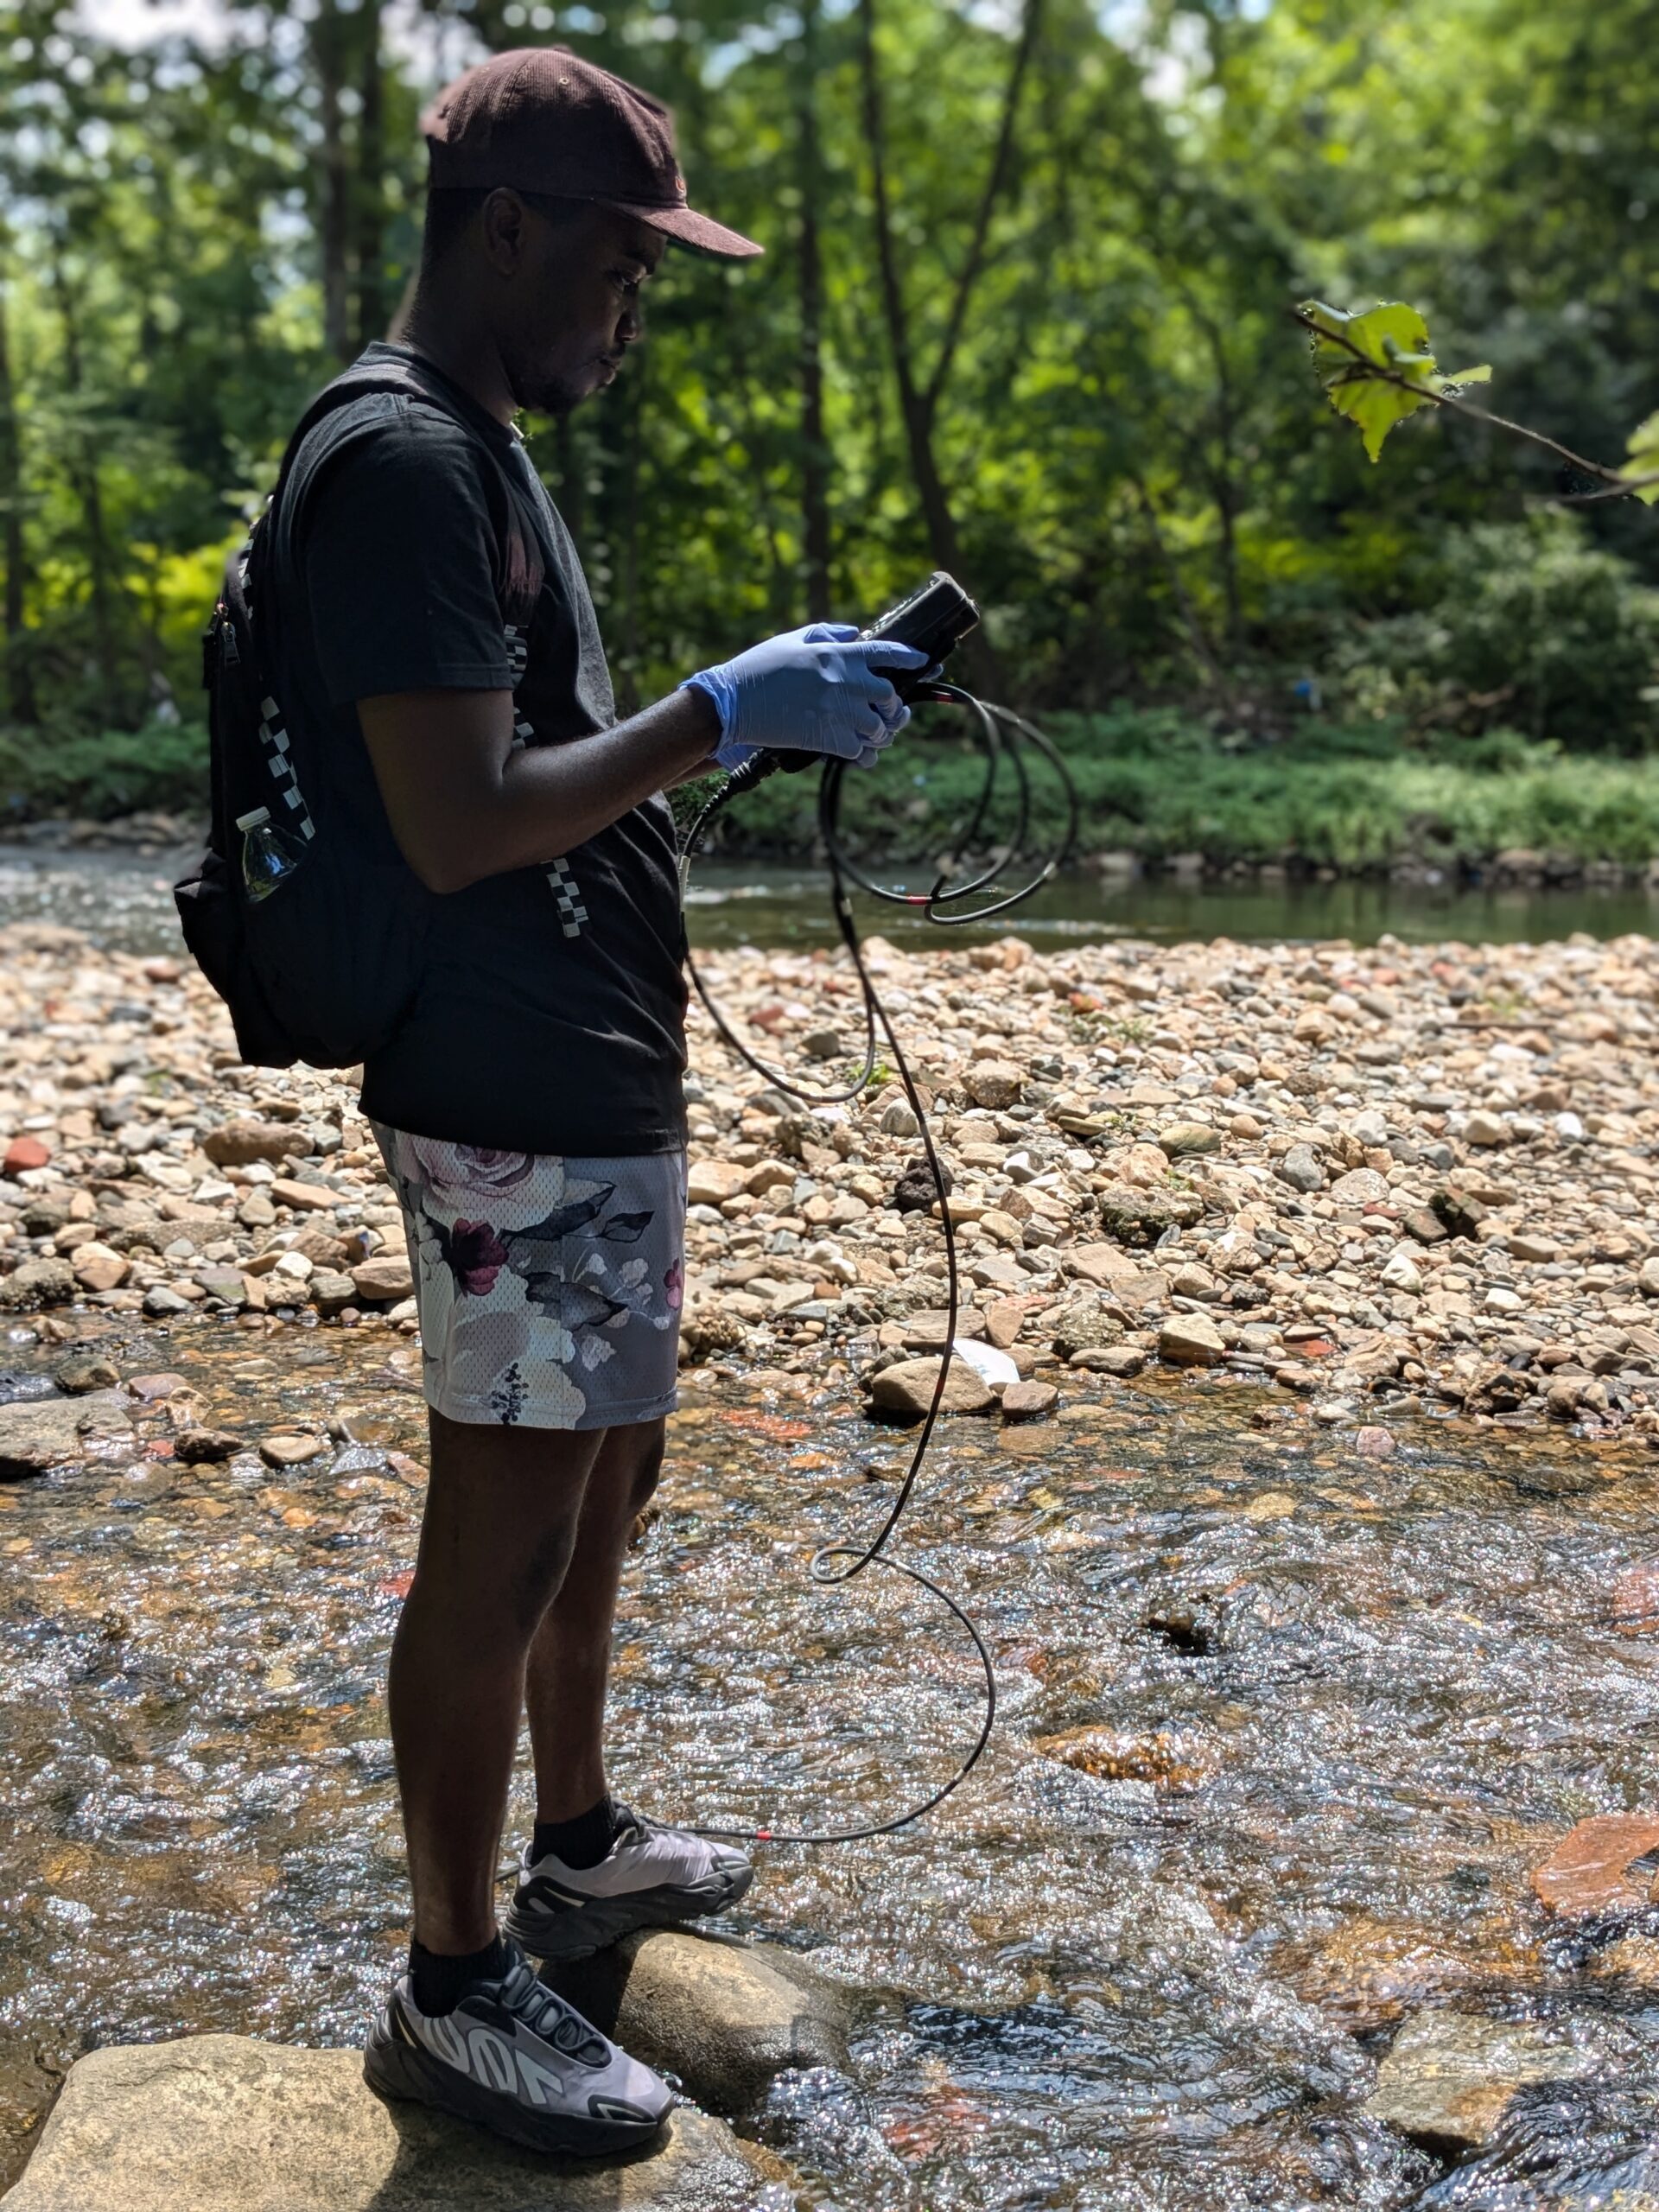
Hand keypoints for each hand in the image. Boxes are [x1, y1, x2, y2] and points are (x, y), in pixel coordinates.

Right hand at [682, 622, 927, 772]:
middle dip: (892, 705)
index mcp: (838, 654)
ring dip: (879, 732)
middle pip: (889, 694)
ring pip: (879, 726)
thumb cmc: (759, 668)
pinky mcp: (827, 738)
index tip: (923, 661)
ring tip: (872, 734)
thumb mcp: (793, 640)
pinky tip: (860, 753)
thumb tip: (854, 633)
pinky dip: (864, 754)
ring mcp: (838, 711)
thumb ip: (827, 634)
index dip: (910, 656)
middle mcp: (844, 681)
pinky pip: (861, 751)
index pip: (887, 651)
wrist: (733, 702)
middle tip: (887, 711)